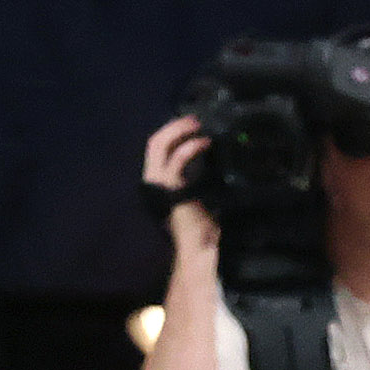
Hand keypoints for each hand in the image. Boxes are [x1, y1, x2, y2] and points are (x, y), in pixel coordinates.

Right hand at [147, 115, 216, 256]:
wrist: (198, 249)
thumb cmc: (201, 230)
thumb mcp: (200, 201)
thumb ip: (199, 184)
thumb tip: (216, 168)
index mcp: (158, 183)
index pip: (158, 151)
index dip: (171, 135)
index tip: (190, 127)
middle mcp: (153, 180)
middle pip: (154, 143)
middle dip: (172, 127)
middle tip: (193, 119)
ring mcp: (158, 182)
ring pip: (158, 145)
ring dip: (177, 131)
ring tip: (196, 124)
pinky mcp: (168, 186)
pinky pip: (175, 158)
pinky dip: (189, 147)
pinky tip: (203, 143)